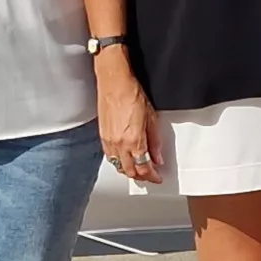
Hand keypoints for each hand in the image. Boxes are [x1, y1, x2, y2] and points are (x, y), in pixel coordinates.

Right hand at [95, 51, 164, 183]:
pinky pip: (110, 157)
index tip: (157, 176)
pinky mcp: (102, 137)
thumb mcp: (151, 119)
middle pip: (131, 171)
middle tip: (150, 175)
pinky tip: (125, 159)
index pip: (144, 168)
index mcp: (134, 141)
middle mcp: (119, 145)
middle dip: (142, 176)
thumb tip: (157, 156)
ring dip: (129, 171)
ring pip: (119, 166)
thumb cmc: (131, 94)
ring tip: (139, 169)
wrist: (114, 83)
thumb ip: (155, 141)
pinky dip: (119, 162)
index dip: (152, 176)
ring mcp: (109, 142)